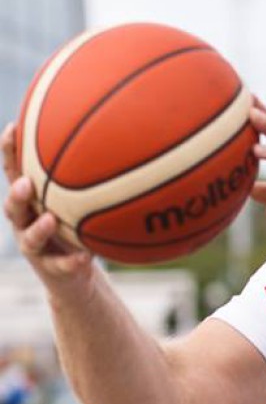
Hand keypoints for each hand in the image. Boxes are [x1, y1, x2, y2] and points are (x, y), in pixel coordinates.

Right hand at [2, 123, 93, 283]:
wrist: (75, 276)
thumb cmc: (77, 229)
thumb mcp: (80, 202)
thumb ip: (87, 177)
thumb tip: (117, 136)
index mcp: (31, 202)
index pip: (15, 174)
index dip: (10, 153)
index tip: (13, 128)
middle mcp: (26, 223)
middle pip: (13, 207)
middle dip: (17, 194)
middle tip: (26, 184)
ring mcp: (35, 248)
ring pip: (29, 238)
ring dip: (38, 229)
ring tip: (49, 221)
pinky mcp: (51, 270)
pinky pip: (60, 266)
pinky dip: (71, 261)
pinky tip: (84, 257)